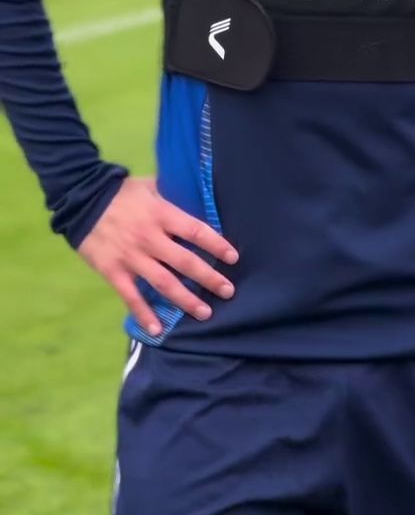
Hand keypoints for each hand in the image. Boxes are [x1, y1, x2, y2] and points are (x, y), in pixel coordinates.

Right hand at [78, 176, 238, 336]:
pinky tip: (158, 328)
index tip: (233, 258)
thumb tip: (198, 199)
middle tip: (228, 291)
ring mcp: (131, 257)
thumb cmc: (121, 191)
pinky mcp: (112, 271)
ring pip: (164, 283)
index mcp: (161, 214)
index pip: (196, 231)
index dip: (216, 245)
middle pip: (185, 262)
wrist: (81, 199)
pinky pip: (130, 296)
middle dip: (209, 278)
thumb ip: (172, 196)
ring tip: (205, 312)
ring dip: (186, 300)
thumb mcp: (150, 186)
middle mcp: (149, 238)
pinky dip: (144, 314)